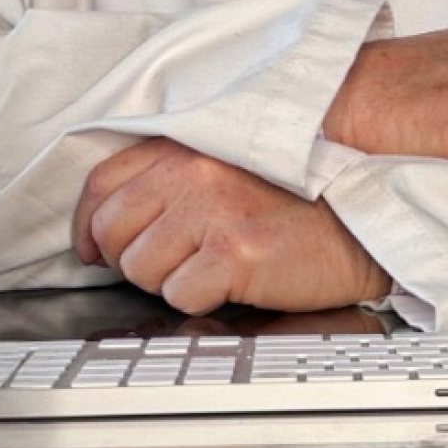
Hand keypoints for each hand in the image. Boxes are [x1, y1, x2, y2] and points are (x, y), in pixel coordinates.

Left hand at [73, 138, 390, 313]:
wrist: (358, 219)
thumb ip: (167, 181)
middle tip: (163, 267)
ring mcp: (211, 211)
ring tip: (208, 269)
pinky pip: (179, 296)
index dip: (88, 226)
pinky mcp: (234, 253)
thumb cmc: (294, 199)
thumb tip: (104, 229)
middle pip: (112, 231)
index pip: (100, 185)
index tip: (93, 250)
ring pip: (140, 269)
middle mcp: (191, 172)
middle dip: (127, 259)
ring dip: (167, 281)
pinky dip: (199, 300)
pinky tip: (229, 284)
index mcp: (183, 147)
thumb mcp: (224, 169)